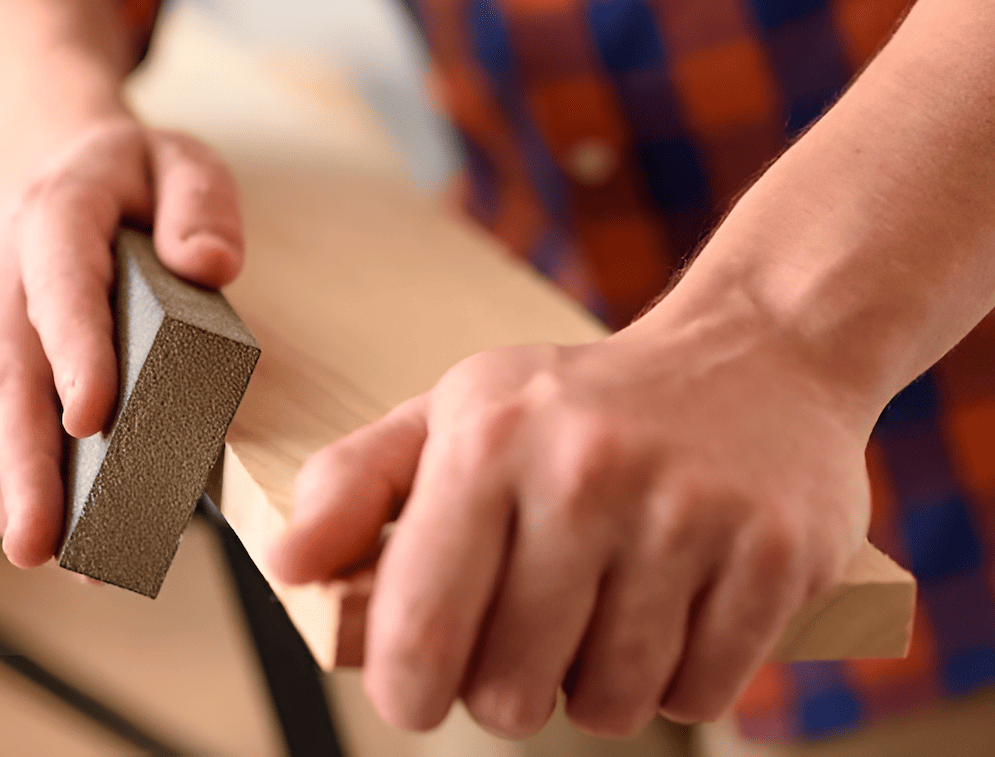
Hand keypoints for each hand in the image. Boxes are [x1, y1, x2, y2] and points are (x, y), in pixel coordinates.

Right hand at [0, 116, 242, 566]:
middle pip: (4, 372)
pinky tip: (34, 525)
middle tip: (47, 541)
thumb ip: (201, 204)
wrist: (63, 170)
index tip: (94, 420)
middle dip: (26, 462)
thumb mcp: (181, 162)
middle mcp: (1, 272)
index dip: (74, 351)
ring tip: (51, 555)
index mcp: (56, 217)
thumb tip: (210, 265)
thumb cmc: (135, 182)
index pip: (60, 286)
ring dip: (6, 488)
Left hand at [272, 307, 874, 736]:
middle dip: (509, 687)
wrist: (755, 356)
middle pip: (511, 691)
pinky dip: (679, 678)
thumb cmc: (580, 402)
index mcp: (488, 443)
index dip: (409, 688)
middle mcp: (586, 475)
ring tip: (606, 611)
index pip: (417, 634)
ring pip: (609, 704)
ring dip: (597, 684)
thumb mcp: (457, 413)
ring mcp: (688, 516)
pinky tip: (675, 609)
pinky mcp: (776, 557)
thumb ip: (355, 486)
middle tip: (530, 634)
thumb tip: (284, 566)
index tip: (424, 686)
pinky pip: (700, 696)